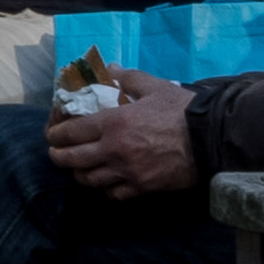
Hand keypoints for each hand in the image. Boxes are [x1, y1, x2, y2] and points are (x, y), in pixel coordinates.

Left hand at [44, 75, 200, 199]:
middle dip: (58, 156)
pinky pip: (113, 194)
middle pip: (71, 160)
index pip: (69, 132)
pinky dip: (105, 188)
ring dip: (80, 173)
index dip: (55, 133)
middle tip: (57, 151)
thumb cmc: (181, 110)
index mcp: (112, 122)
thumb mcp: (153, 86)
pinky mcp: (142, 189)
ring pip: (89, 180)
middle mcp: (113, 150)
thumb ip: (127, 77)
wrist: (211, 139)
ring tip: (80, 165)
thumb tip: (110, 68)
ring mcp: (127, 173)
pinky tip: (107, 180)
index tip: (53, 132)